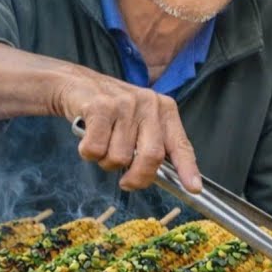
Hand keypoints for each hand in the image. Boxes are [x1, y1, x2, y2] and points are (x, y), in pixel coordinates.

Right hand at [55, 68, 200, 192]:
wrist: (77, 83)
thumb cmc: (111, 110)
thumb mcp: (140, 121)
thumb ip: (152, 144)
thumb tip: (157, 176)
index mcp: (164, 109)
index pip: (180, 144)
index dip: (187, 168)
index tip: (194, 188)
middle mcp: (149, 104)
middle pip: (151, 156)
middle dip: (138, 177)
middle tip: (126, 182)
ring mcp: (125, 104)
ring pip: (120, 157)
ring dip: (106, 161)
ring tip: (102, 144)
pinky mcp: (100, 107)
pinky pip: (96, 149)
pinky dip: (88, 153)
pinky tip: (88, 137)